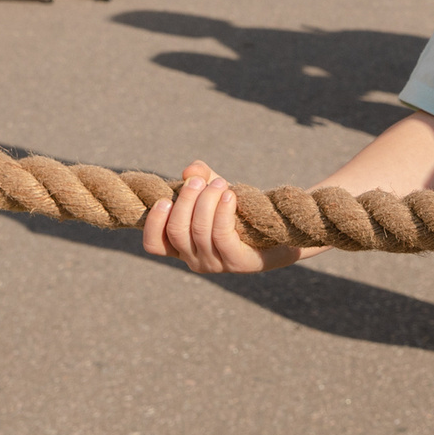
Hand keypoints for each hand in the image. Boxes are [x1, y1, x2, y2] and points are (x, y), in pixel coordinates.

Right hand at [141, 162, 299, 273]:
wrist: (280, 230)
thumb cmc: (240, 210)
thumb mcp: (215, 190)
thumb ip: (200, 177)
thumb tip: (190, 171)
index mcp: (184, 246)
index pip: (154, 244)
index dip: (153, 223)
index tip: (164, 199)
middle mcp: (196, 259)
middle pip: (177, 231)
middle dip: (185, 200)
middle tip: (199, 181)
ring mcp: (216, 264)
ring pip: (199, 231)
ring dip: (206, 201)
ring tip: (221, 184)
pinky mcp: (238, 263)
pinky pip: (222, 236)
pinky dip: (222, 212)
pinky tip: (229, 195)